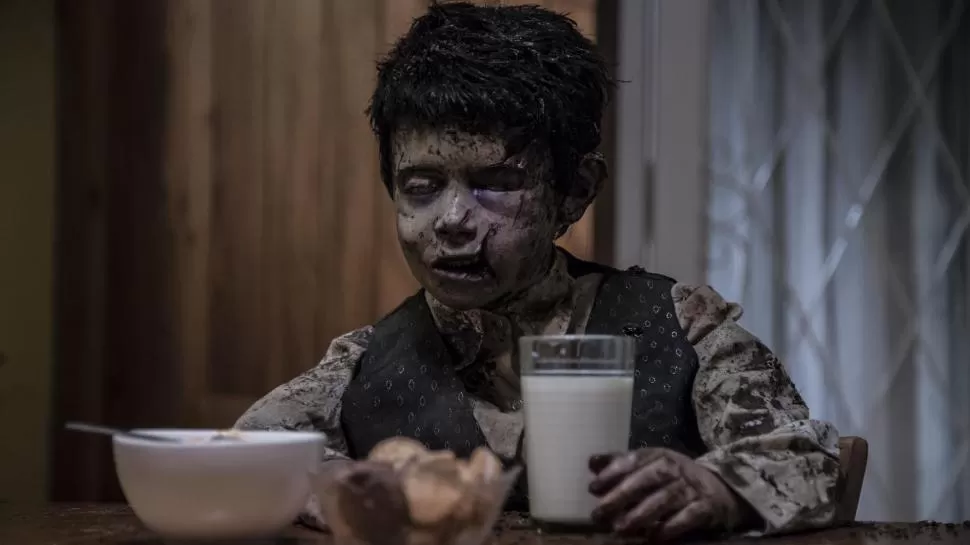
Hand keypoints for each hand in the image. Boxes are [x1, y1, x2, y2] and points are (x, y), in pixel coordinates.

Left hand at [588, 448, 756, 538]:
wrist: (721, 488)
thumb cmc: (676, 477)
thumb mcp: (651, 464)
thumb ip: (621, 464)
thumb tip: (591, 462)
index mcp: (659, 455)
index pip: (633, 460)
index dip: (612, 473)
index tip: (593, 488)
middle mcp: (675, 468)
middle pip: (647, 479)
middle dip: (621, 496)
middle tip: (599, 513)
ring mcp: (691, 488)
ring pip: (665, 499)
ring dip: (641, 515)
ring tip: (620, 528)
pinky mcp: (705, 507)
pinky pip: (688, 517)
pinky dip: (670, 527)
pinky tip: (653, 537)